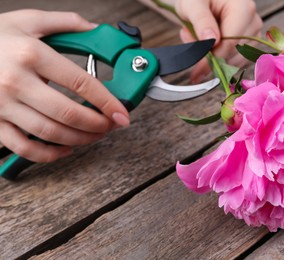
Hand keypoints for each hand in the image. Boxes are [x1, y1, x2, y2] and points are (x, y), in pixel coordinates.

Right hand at [0, 10, 129, 162]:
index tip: (122, 113)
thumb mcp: (27, 20)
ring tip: (95, 136)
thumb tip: (95, 29)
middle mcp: (16, 81)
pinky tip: (66, 149)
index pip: (81, 82)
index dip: (107, 101)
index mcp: (31, 54)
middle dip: (98, 124)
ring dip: (80, 139)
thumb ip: (64, 22)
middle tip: (111, 125)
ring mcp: (3, 105)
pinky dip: (49, 154)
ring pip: (50, 133)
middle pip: (68, 113)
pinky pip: (23, 147)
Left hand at [174, 0, 262, 82]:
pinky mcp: (248, 44)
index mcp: (243, 8)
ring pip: (233, 60)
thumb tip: (212, 41)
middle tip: (189, 39)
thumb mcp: (192, 4)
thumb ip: (201, 20)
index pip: (230, 43)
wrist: (201, 0)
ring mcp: (253, 34)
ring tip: (196, 38)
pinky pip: (234, 61)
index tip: (197, 68)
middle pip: (233, 53)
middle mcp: (253, 21)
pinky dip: (218, 58)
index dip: (213, 58)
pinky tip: (206, 43)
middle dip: (209, 54)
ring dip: (212, 56)